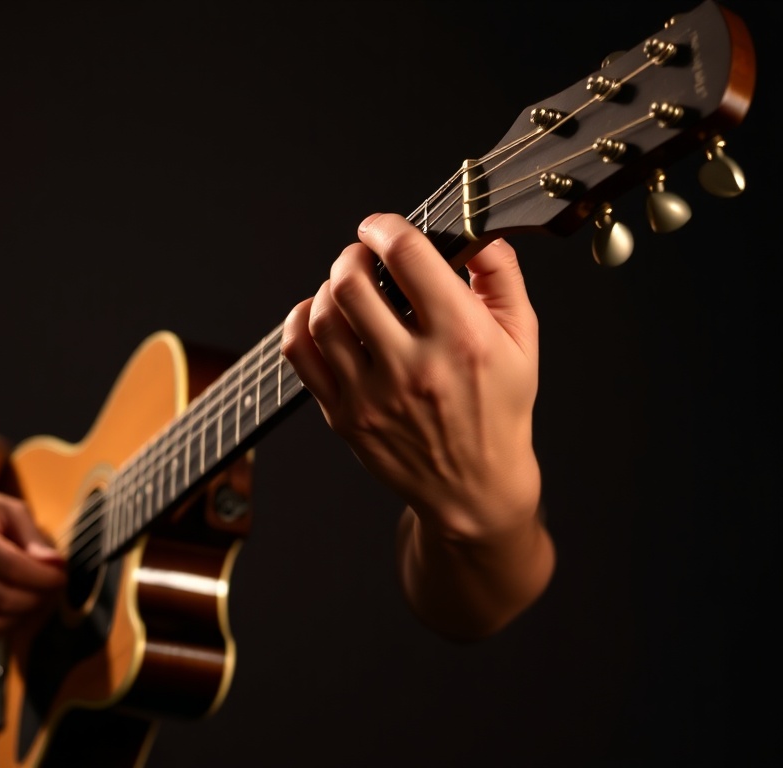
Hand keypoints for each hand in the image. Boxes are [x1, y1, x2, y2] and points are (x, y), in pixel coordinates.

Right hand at [0, 435, 66, 639]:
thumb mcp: (10, 510)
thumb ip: (34, 539)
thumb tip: (57, 566)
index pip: (15, 570)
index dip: (46, 579)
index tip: (61, 575)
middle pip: (5, 601)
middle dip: (39, 599)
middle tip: (52, 588)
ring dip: (23, 617)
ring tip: (35, 597)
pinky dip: (3, 626)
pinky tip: (14, 607)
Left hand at [282, 212, 540, 540]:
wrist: (474, 487)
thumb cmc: (499, 410)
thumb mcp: (522, 341)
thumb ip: (501, 277)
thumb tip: (476, 233)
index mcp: (463, 339)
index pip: (407, 256)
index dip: (384, 227)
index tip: (380, 227)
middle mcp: (414, 367)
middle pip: (352, 282)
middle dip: (352, 256)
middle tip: (362, 257)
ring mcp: (373, 396)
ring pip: (323, 315)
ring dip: (329, 287)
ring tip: (347, 288)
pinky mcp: (345, 418)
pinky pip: (300, 355)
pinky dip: (301, 322)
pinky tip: (319, 315)